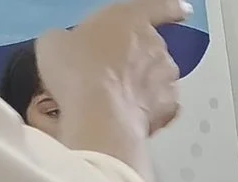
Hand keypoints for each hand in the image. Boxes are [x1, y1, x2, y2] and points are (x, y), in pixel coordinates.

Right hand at [35, 0, 189, 138]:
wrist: (98, 114)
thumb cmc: (76, 70)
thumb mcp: (55, 43)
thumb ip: (70, 40)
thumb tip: (69, 48)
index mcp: (129, 18)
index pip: (157, 7)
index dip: (170, 8)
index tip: (182, 10)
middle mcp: (155, 44)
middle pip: (150, 48)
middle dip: (133, 59)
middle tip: (107, 74)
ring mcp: (166, 76)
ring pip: (157, 77)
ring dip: (141, 85)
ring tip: (113, 98)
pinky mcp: (170, 106)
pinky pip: (160, 105)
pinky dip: (147, 110)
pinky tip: (126, 115)